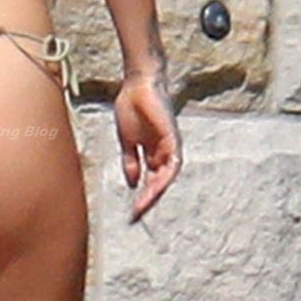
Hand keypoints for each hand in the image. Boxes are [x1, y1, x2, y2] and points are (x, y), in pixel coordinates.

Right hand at [114, 69, 181, 222]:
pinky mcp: (173, 138)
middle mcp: (164, 153)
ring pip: (167, 177)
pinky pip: (173, 163)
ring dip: (156, 193)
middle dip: (148, 200)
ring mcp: (170, 146)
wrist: (137, 84)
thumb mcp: (127, 141)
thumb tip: (133, 183)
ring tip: (143, 206)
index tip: (131, 213)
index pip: (150, 181)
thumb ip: (131, 161)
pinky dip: (165, 176)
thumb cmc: (132, 107)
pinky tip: (154, 187)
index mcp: (153, 154)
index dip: (142, 197)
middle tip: (136, 216)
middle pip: (159, 183)